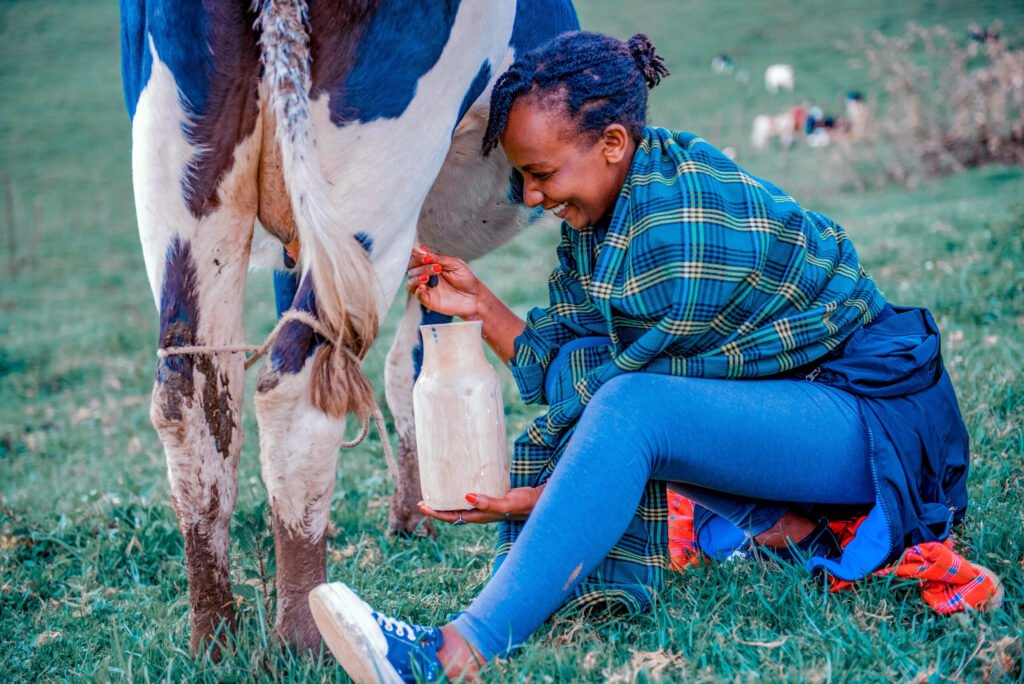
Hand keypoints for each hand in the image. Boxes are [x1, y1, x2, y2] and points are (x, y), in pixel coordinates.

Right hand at [406, 245, 484, 318]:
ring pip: (410, 282)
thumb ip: (439, 258)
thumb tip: (423, 250)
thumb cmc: (466, 279)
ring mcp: (426, 289)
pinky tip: (423, 286)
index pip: (415, 259)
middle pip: (411, 270)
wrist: (475, 296)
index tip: (427, 257)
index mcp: (431, 266)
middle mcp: (426, 276)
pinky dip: (417, 290)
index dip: (417, 257)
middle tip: (436, 268)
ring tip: (427, 278)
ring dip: (416, 277)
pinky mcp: (429, 300)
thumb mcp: (455, 263)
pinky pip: (417, 295)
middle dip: (420, 267)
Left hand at [417, 485, 545, 524]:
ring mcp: (485, 505)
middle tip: (423, 499)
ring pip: (460, 505)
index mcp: (479, 516)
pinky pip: (471, 496)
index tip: (422, 506)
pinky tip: (460, 482)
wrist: (539, 502)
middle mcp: (479, 512)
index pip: (452, 517)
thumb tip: (466, 497)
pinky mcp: (491, 496)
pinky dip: (461, 491)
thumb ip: (488, 503)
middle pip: (453, 512)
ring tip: (437, 490)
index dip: (436, 513)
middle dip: (437, 507)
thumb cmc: (523, 504)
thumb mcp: (505, 504)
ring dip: (447, 499)